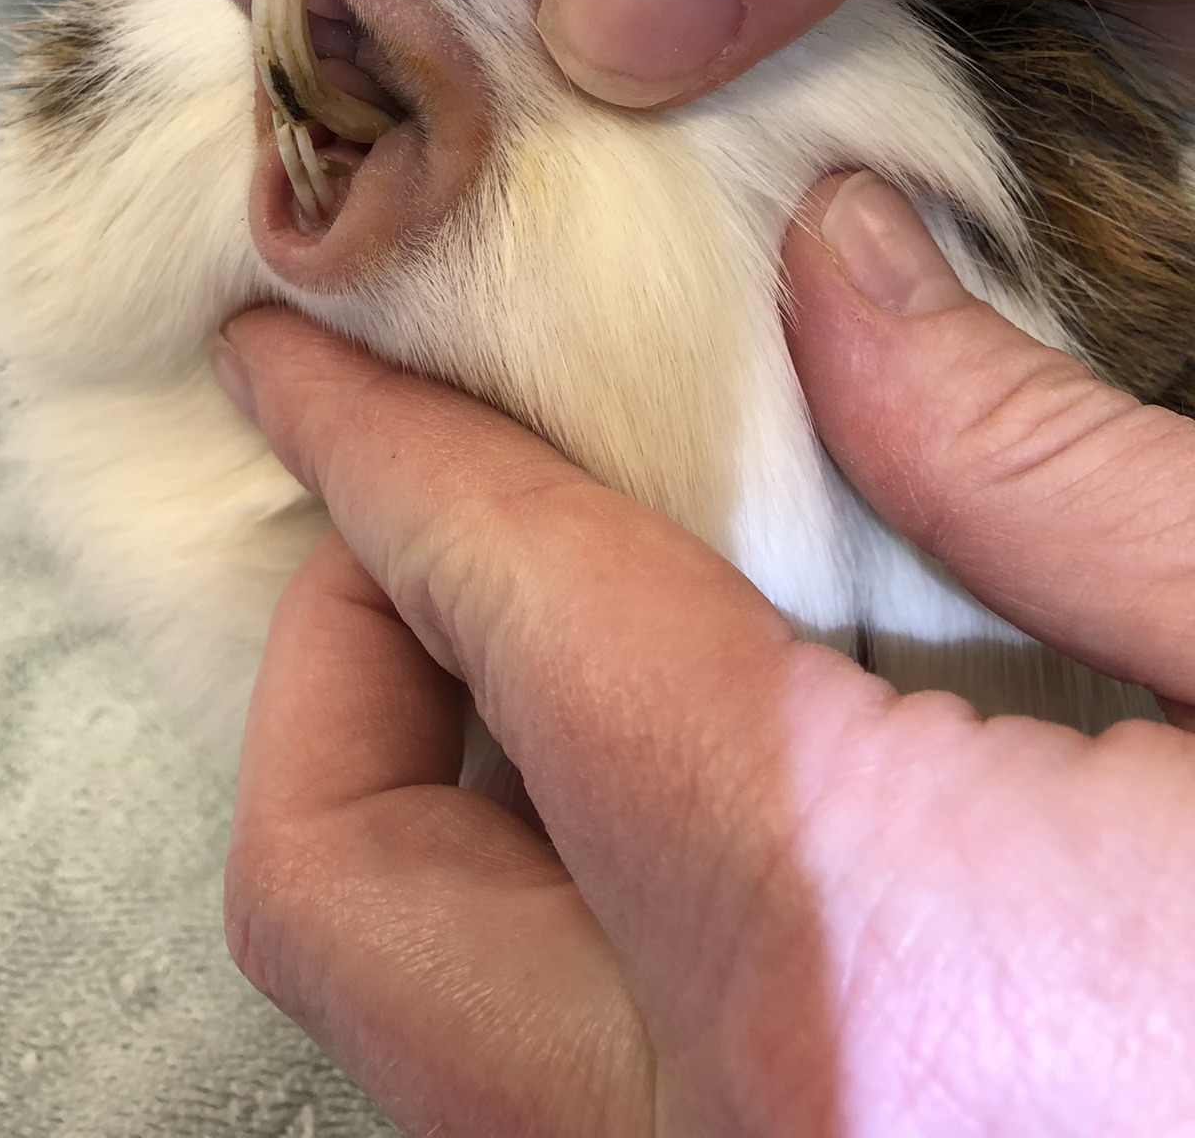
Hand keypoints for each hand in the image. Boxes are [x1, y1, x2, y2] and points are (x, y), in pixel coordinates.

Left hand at [214, 172, 1194, 1137]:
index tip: (284, 353)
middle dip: (340, 654)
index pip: (509, 614)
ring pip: (400, 1023)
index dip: (375, 447)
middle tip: (445, 516)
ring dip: (415, 796)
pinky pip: (525, 1090)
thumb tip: (845, 272)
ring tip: (543, 640)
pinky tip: (653, 809)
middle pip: (337, 881)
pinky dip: (519, 923)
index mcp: (851, 943)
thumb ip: (1043, 462)